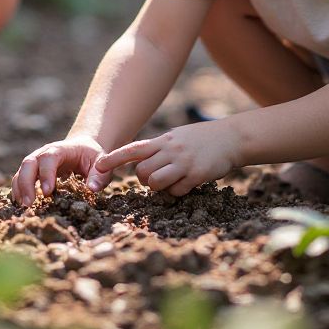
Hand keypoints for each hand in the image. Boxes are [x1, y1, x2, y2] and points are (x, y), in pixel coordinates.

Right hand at [11, 134, 108, 206]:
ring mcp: (36, 161)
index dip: (46, 174)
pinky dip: (18, 191)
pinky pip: (20, 178)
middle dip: (26, 183)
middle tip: (29, 204)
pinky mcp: (33, 171)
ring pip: (21, 171)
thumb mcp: (100, 162)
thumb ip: (99, 175)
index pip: (49, 158)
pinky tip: (21, 205)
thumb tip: (91, 189)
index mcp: (61, 149)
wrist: (82, 147)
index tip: (48, 192)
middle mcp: (44, 153)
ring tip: (24, 207)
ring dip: (20, 189)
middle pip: (29, 163)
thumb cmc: (91, 156)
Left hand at [94, 118, 241, 195]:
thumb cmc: (200, 139)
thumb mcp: (176, 137)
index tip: (98, 166)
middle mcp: (170, 150)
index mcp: (163, 140)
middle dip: (145, 180)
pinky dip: (178, 191)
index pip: (133, 149)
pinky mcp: (196, 174)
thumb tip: (141, 165)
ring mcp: (183, 162)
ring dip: (160, 188)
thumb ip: (158, 149)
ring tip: (172, 181)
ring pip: (156, 183)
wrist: (230, 138)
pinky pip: (177, 191)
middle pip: (141, 173)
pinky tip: (188, 183)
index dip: (114, 158)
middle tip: (158, 177)